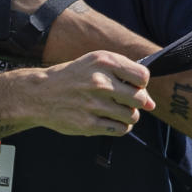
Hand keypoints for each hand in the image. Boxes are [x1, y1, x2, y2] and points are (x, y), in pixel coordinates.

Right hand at [29, 50, 155, 136]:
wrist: (40, 94)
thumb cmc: (73, 77)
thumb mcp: (95, 65)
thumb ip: (125, 77)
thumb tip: (151, 104)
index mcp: (103, 61)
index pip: (143, 76)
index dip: (141, 83)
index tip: (131, 85)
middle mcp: (100, 81)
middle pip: (140, 99)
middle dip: (135, 103)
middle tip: (122, 101)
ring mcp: (94, 104)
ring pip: (132, 116)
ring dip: (128, 116)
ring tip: (114, 111)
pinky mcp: (89, 124)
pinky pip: (120, 129)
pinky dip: (120, 127)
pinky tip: (109, 120)